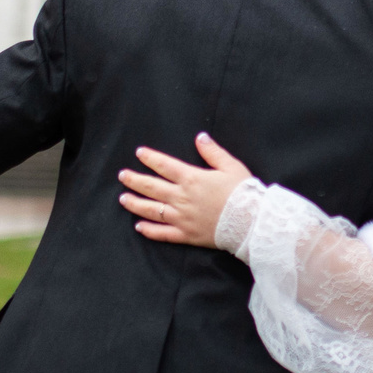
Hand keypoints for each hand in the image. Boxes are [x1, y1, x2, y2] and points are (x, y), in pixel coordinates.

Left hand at [118, 133, 252, 247]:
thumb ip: (212, 152)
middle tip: (122, 175)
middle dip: (134, 180)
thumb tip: (200, 137)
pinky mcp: (186, 234)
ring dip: (135, 203)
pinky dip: (149, 231)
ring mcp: (182, 217)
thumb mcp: (230, 166)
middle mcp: (182, 198)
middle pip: (151, 187)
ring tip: (123, 199)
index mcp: (192, 179)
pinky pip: (163, 233)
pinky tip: (138, 226)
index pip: (164, 166)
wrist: (250, 222)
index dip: (150, 158)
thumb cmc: (243, 193)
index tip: (139, 153)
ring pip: (151, 210)